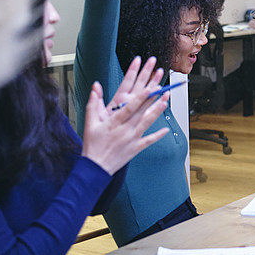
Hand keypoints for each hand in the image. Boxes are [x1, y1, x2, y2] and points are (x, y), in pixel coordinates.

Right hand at [81, 56, 169, 174]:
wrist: (95, 168)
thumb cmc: (92, 145)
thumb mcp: (89, 123)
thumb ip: (93, 104)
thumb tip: (95, 86)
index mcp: (113, 124)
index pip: (129, 108)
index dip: (139, 98)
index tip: (148, 89)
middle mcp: (124, 131)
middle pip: (140, 112)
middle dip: (151, 100)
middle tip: (160, 89)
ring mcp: (132, 140)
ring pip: (147, 123)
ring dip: (157, 112)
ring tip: (165, 102)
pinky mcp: (136, 148)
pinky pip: (149, 140)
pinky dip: (158, 135)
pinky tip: (166, 129)